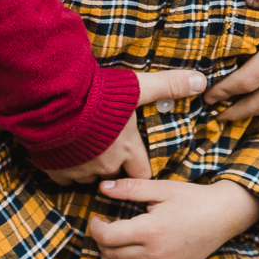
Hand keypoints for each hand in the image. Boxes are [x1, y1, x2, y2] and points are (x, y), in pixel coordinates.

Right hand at [46, 68, 206, 186]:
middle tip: (105, 148)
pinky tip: (62, 151)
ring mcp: (80, 170)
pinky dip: (63, 167)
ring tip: (83, 148)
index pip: (141, 174)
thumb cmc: (98, 94)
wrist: (56, 99)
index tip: (131, 159)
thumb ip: (168, 85)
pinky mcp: (56, 169)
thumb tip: (202, 81)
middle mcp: (105, 164)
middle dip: (111, 166)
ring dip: (87, 166)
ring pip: (87, 177)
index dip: (137, 167)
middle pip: (114, 175)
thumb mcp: (138, 87)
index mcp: (127, 149)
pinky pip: (62, 177)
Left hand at [92, 178, 258, 258]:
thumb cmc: (193, 199)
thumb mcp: (161, 188)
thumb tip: (102, 187)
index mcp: (150, 231)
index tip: (97, 218)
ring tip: (113, 243)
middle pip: (110, 256)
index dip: (94, 228)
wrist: (223, 216)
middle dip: (101, 241)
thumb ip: (129, 188)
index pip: (107, 238)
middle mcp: (155, 255)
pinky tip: (130, 255)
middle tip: (105, 227)